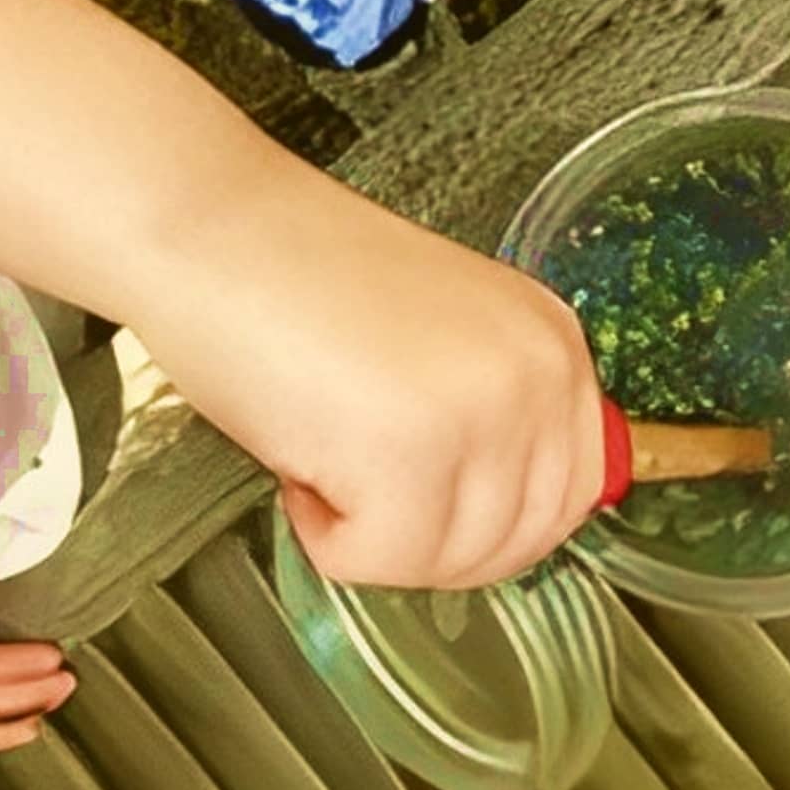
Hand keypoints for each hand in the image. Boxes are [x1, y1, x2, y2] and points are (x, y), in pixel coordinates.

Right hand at [139, 155, 606, 592]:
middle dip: (431, 545)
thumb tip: (505, 524)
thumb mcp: (442, 343)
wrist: (217, 228)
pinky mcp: (412, 450)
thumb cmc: (301, 283)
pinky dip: (325, 536)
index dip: (490, 529)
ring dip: (374, 535)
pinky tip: (301, 457)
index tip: (426, 508)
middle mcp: (539, 370)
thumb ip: (494, 415)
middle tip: (362, 488)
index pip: (572, 493)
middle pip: (519, 541)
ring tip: (326, 447)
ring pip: (450, 561)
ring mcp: (484, 409)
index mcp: (553, 337)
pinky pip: (379, 559)